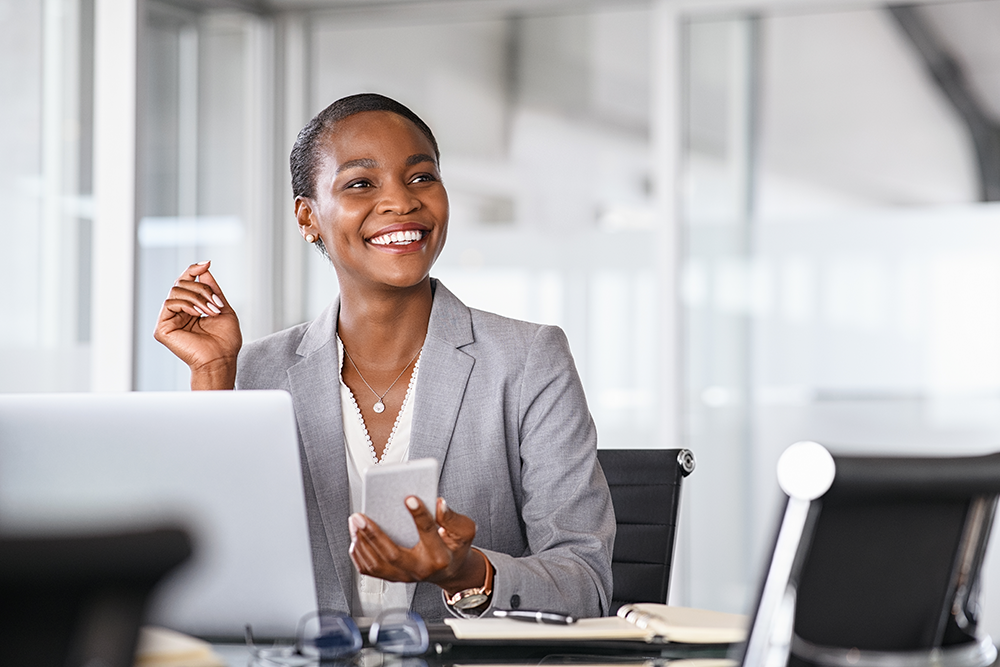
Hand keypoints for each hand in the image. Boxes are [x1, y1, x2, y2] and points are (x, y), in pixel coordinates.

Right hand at [153, 261, 241, 389]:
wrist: (221, 360)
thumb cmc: (225, 341)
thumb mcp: (222, 308)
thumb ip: (212, 289)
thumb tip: (204, 268)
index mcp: (190, 308)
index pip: (186, 282)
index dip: (193, 270)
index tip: (206, 263)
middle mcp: (178, 312)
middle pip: (182, 283)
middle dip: (202, 289)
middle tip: (216, 303)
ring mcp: (169, 319)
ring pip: (176, 291)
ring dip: (198, 298)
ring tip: (211, 311)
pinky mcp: (162, 328)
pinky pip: (170, 303)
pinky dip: (187, 304)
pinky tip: (198, 314)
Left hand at [348, 497, 486, 595]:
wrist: (449, 571)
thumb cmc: (455, 547)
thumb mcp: (464, 531)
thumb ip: (453, 518)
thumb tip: (438, 504)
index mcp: (440, 556)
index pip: (428, 533)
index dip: (420, 515)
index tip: (409, 498)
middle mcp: (420, 569)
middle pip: (393, 554)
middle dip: (373, 534)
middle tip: (360, 516)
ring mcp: (404, 576)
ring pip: (377, 563)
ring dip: (362, 542)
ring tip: (355, 521)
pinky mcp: (393, 577)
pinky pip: (370, 570)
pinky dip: (359, 553)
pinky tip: (356, 537)